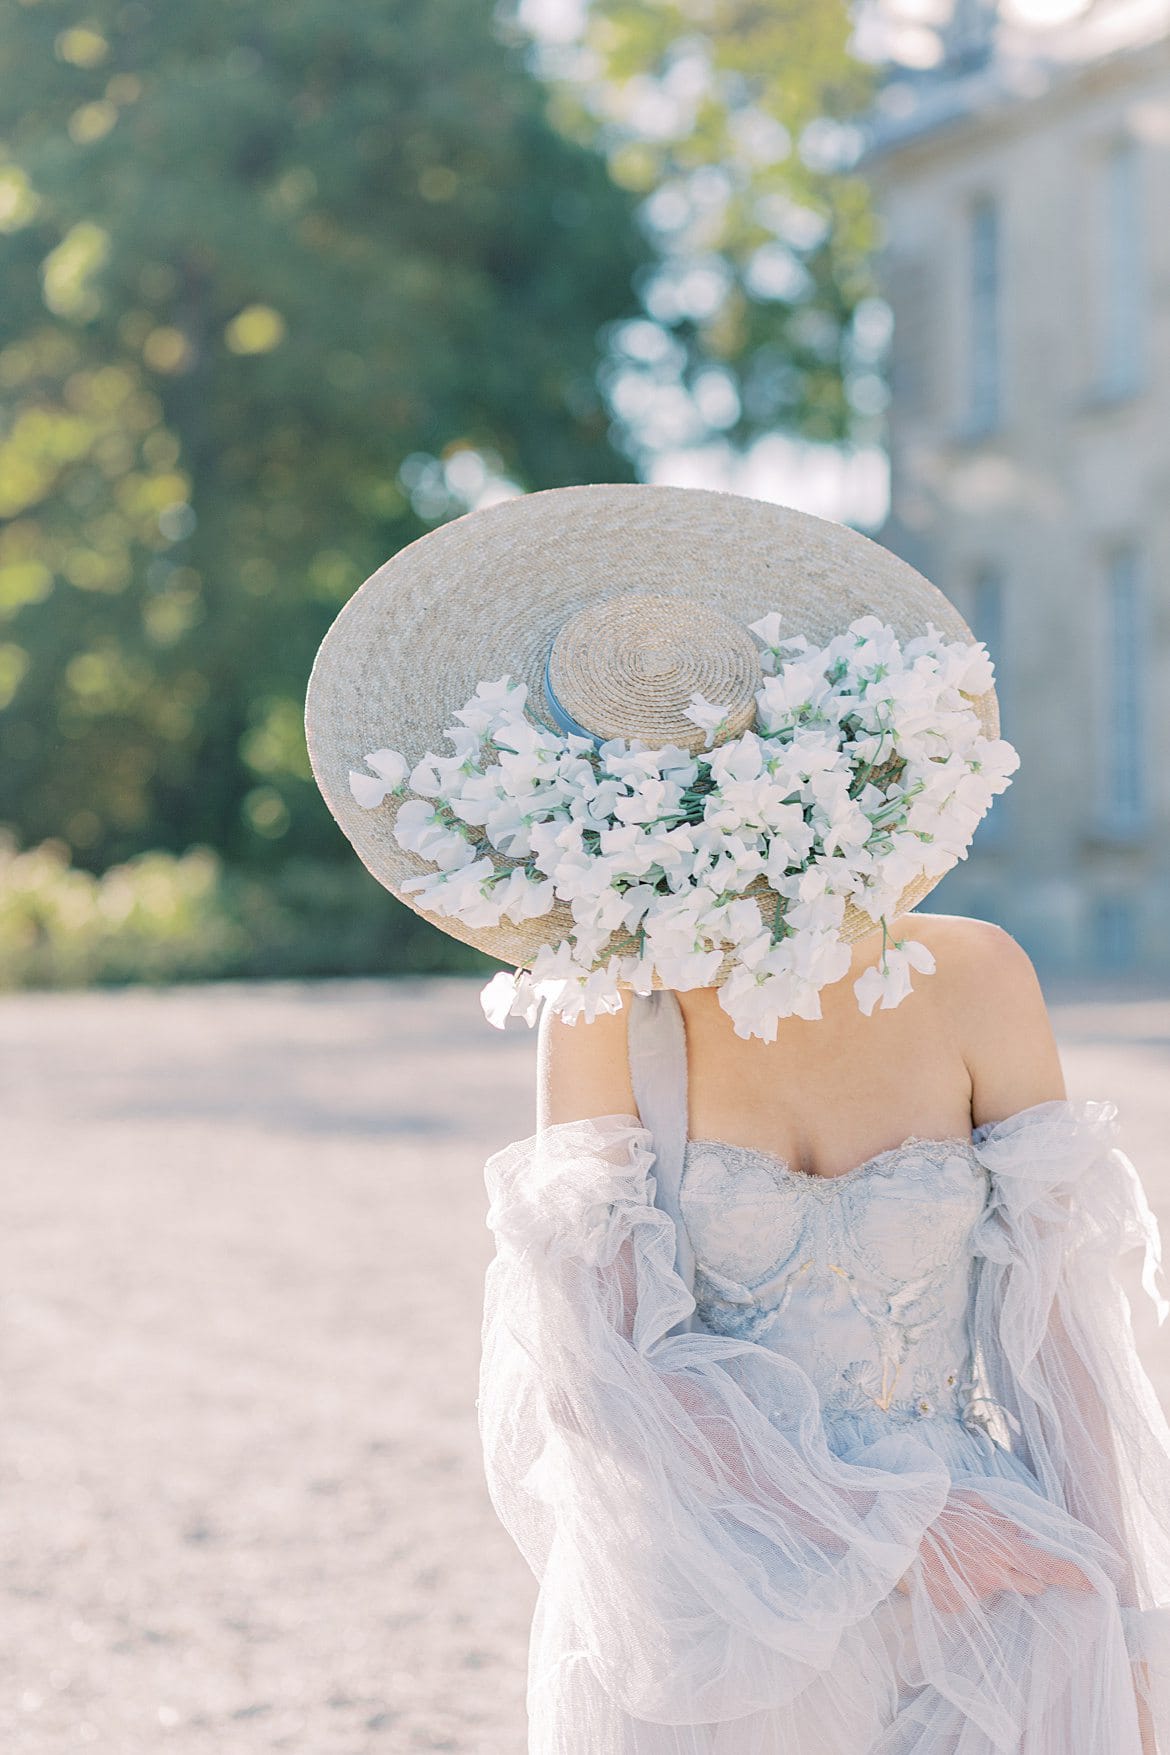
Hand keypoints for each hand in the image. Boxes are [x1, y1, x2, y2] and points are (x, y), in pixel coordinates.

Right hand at [895, 1493, 1094, 1614]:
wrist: (901, 1527)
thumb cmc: (940, 1508)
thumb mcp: (979, 1503)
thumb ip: (1007, 1521)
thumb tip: (1029, 1534)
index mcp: (1003, 1548)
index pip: (1049, 1568)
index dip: (1075, 1578)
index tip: (1095, 1584)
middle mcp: (993, 1574)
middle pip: (1031, 1586)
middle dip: (1031, 1575)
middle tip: (1011, 1557)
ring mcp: (974, 1593)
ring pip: (1001, 1591)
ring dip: (996, 1578)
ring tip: (969, 1557)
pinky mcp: (955, 1605)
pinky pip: (972, 1599)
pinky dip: (966, 1586)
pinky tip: (950, 1569)